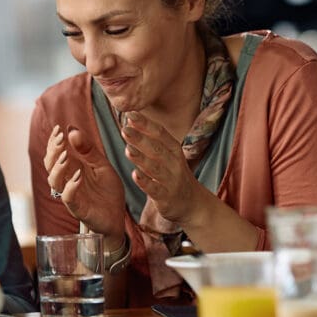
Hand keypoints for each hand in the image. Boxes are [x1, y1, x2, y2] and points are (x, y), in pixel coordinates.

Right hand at [44, 124, 126, 245]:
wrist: (116, 218)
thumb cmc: (107, 191)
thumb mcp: (102, 166)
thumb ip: (88, 150)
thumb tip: (71, 129)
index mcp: (72, 168)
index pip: (55, 153)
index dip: (53, 141)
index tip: (58, 129)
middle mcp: (67, 180)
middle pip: (50, 165)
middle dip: (52, 151)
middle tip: (60, 139)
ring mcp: (71, 194)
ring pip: (54, 181)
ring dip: (58, 167)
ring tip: (66, 155)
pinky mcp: (79, 208)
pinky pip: (68, 198)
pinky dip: (70, 186)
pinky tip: (78, 176)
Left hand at [122, 111, 203, 225]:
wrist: (191, 203)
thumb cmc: (172, 173)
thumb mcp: (167, 154)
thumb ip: (150, 139)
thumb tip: (129, 119)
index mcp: (174, 149)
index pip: (160, 133)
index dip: (145, 124)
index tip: (130, 114)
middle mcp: (174, 163)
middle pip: (157, 148)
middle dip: (141, 138)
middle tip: (125, 130)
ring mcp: (171, 180)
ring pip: (155, 168)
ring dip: (142, 159)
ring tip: (128, 150)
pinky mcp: (166, 197)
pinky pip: (155, 189)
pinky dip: (145, 182)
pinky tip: (135, 175)